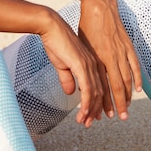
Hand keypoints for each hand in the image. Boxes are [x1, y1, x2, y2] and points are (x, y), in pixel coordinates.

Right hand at [40, 11, 103, 126]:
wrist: (51, 27)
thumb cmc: (55, 42)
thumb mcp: (62, 63)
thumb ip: (67, 78)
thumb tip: (71, 92)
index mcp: (91, 62)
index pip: (98, 86)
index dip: (97, 102)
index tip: (93, 115)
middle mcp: (93, 64)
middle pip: (99, 92)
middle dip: (95, 110)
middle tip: (89, 123)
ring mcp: (89, 64)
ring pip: (95, 93)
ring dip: (90, 110)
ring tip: (85, 122)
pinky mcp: (82, 65)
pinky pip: (88, 88)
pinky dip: (87, 102)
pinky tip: (84, 112)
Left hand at [78, 0, 141, 120]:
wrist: (98, 6)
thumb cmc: (86, 26)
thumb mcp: (82, 46)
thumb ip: (84, 63)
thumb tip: (82, 82)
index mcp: (97, 57)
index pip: (101, 85)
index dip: (103, 101)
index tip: (103, 114)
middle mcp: (110, 57)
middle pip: (117, 86)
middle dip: (118, 104)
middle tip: (119, 118)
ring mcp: (121, 51)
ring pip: (127, 78)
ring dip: (128, 95)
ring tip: (127, 108)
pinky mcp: (128, 45)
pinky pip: (135, 65)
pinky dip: (137, 78)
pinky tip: (138, 89)